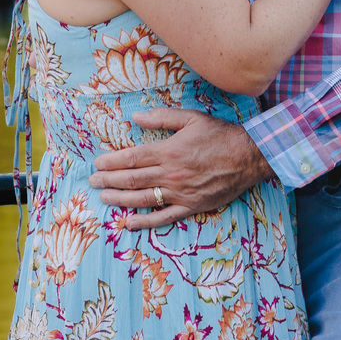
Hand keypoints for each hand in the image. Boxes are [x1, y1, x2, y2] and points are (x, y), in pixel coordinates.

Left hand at [90, 109, 271, 229]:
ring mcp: (180, 193)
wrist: (248, 157)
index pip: (133, 157)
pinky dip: (144, 221)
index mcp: (169, 150)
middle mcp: (171, 173)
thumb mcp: (191, 118)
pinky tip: (128, 222)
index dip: (112, 161)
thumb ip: (162, 117)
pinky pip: (163, 217)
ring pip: (143, 198)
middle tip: (93, 181)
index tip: (97, 162)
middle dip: (110, 180)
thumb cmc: (219, 135)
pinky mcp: (191, 206)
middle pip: (133, 179)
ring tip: (104, 198)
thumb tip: (136, 117)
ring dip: (120, 199)